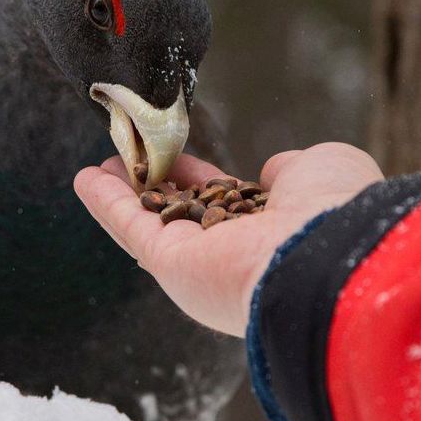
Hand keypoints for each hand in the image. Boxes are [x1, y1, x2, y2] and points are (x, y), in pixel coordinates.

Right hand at [73, 143, 382, 336]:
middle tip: (131, 157)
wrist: (327, 259)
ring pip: (153, 222)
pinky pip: (133, 227)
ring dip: (124, 194)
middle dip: (156, 187)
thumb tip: (273, 173)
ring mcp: (199, 264)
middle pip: (183, 216)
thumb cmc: (335, 211)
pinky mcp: (170, 266)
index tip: (180, 155)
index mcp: (272, 235)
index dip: (199, 177)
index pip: (227, 204)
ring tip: (99, 165)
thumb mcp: (321, 169)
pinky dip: (106, 203)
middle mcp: (233, 255)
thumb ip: (292, 170)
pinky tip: (85, 178)